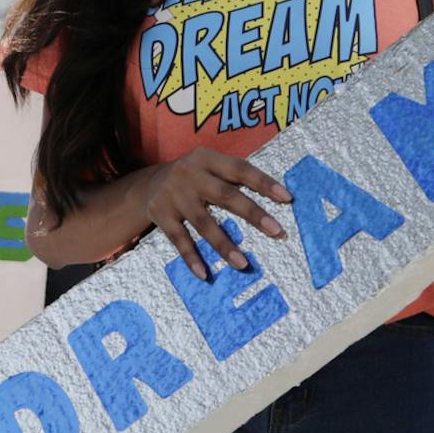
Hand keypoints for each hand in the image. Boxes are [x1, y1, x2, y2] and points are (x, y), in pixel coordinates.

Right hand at [143, 149, 292, 280]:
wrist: (146, 185)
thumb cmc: (193, 178)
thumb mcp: (208, 166)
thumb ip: (232, 176)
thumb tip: (276, 196)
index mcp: (207, 158)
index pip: (240, 169)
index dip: (263, 183)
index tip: (287, 199)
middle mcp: (190, 174)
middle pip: (226, 196)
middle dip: (253, 214)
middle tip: (277, 232)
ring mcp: (174, 195)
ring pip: (204, 223)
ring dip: (224, 245)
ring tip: (243, 264)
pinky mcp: (160, 215)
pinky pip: (180, 240)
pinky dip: (192, 258)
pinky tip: (205, 274)